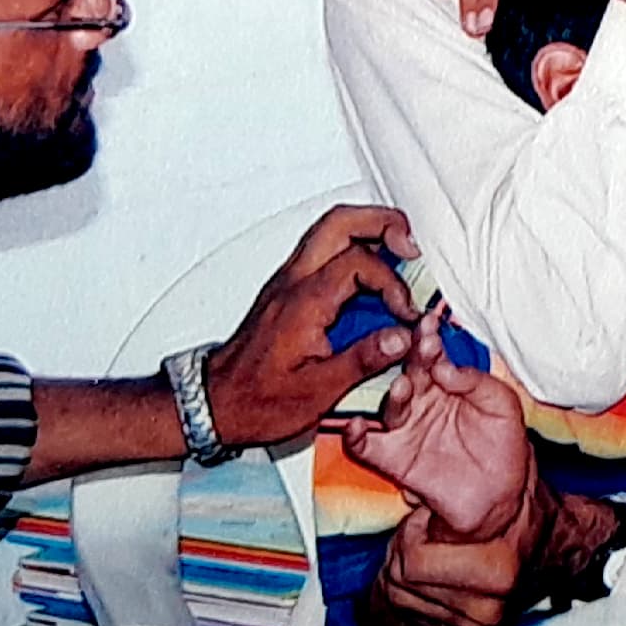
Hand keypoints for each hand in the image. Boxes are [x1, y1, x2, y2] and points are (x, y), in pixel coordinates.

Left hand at [202, 204, 419, 449]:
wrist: (215, 402)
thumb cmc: (256, 400)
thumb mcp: (317, 392)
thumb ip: (363, 360)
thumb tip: (402, 338)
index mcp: (304, 303)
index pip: (360, 263)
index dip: (393, 283)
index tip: (405, 313)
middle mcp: (293, 282)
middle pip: (340, 222)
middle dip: (383, 223)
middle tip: (410, 245)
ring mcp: (288, 280)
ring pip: (329, 228)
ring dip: (367, 229)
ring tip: (397, 251)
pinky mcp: (287, 288)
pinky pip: (322, 248)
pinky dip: (352, 247)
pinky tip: (370, 273)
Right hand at [339, 312, 531, 542]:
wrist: (501, 496)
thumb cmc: (503, 444)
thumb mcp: (502, 404)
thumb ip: (476, 381)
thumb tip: (444, 366)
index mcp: (445, 382)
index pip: (432, 355)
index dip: (429, 341)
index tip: (429, 327)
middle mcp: (421, 401)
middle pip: (409, 375)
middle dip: (411, 360)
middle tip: (418, 349)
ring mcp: (406, 429)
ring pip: (390, 406)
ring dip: (394, 396)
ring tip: (403, 387)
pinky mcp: (394, 459)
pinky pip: (366, 447)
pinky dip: (355, 437)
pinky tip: (356, 427)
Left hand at [370, 495, 539, 625]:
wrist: (562, 550)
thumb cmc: (527, 510)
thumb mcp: (501, 485)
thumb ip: (456, 485)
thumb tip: (409, 493)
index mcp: (495, 569)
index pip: (413, 561)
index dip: (413, 530)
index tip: (429, 517)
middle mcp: (488, 607)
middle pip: (401, 582)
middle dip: (404, 550)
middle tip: (425, 532)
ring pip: (401, 600)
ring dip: (406, 572)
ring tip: (431, 551)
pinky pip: (415, 615)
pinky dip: (417, 593)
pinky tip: (438, 573)